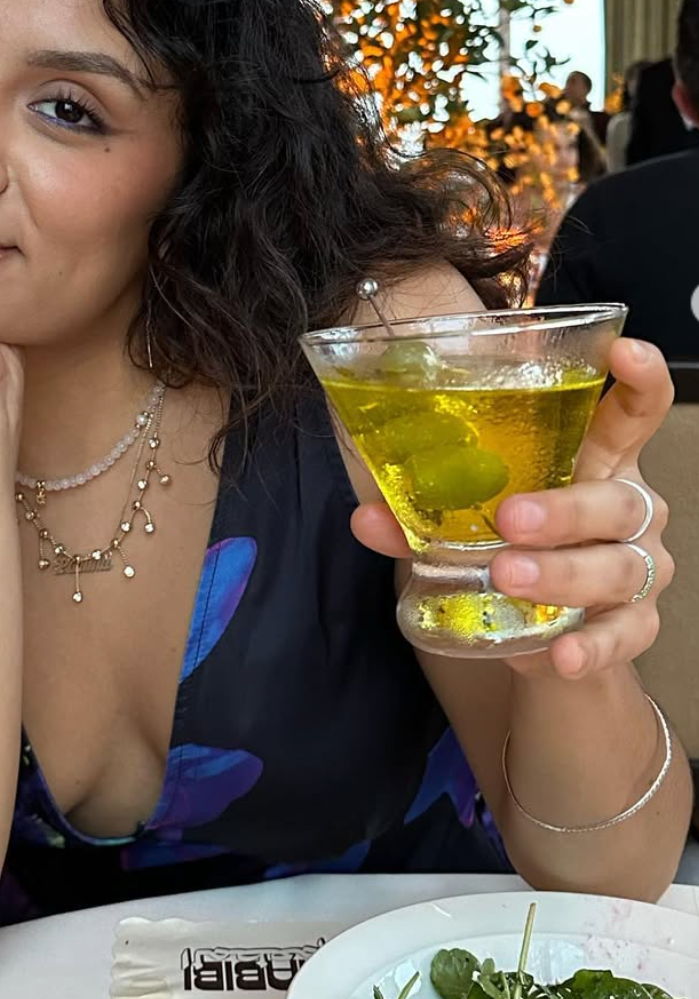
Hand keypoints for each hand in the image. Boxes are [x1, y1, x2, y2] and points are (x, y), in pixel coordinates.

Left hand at [351, 338, 673, 679]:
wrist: (547, 635)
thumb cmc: (514, 548)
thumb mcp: (471, 521)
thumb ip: (421, 515)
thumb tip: (365, 516)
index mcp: (596, 461)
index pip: (634, 412)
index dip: (640, 379)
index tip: (623, 353)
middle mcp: (630, 509)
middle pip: (620, 499)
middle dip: (567, 508)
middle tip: (510, 518)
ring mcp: (639, 568)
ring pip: (620, 566)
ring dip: (563, 573)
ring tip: (507, 576)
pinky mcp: (635, 627)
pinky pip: (622, 636)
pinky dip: (590, 645)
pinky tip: (557, 652)